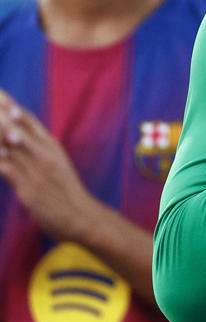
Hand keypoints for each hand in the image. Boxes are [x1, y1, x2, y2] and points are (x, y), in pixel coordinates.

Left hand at [0, 89, 101, 240]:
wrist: (81, 217)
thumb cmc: (65, 192)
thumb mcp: (55, 164)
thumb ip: (34, 150)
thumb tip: (13, 138)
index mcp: (51, 146)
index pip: (27, 119)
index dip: (11, 104)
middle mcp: (44, 153)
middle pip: (16, 126)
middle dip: (0, 112)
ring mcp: (37, 170)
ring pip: (10, 144)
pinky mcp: (29, 187)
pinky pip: (7, 168)